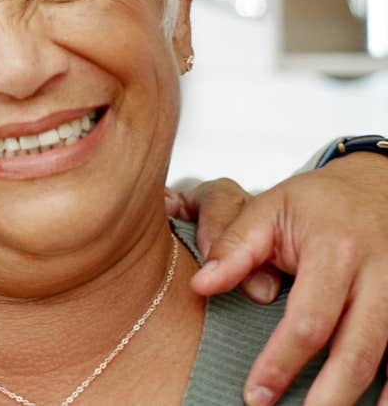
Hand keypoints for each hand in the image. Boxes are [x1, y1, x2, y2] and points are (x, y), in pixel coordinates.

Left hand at [188, 156, 387, 405]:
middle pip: (356, 350)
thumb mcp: (270, 209)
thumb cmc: (317, 204)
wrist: (376, 186)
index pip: (309, 319)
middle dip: (326, 395)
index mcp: (336, 250)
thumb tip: (201, 285)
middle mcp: (379, 274)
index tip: (255, 394)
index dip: (281, 362)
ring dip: (365, 399)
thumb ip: (234, 246)